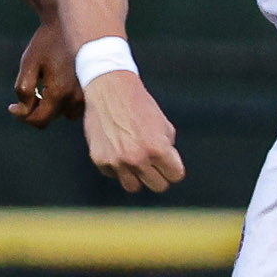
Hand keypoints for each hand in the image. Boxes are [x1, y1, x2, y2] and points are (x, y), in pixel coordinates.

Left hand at [9, 19, 83, 127]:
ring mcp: (87, 95)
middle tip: (29, 89)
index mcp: (59, 92)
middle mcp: (76, 98)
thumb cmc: (47, 42)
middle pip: (51, 117)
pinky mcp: (93, 89)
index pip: (39, 120)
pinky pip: (77, 106)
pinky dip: (66, 101)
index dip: (22, 116)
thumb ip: (23, 91)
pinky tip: (60, 84)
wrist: (72, 22)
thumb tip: (21, 112)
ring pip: (65, 114)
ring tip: (45, 86)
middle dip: (36, 109)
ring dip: (53, 106)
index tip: (12, 106)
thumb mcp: (29, 63)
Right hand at [80, 69, 185, 192]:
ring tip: (135, 160)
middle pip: (158, 186)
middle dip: (159, 175)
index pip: (176, 176)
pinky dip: (117, 166)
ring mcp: (117, 161)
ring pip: (134, 187)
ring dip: (137, 176)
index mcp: (157, 149)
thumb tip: (168, 169)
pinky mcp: (100, 160)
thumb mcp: (163, 125)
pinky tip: (117, 148)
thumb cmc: (140, 105)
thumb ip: (168, 149)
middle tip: (154, 162)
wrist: (110, 89)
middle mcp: (137, 158)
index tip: (169, 160)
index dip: (174, 167)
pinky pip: (114, 174)